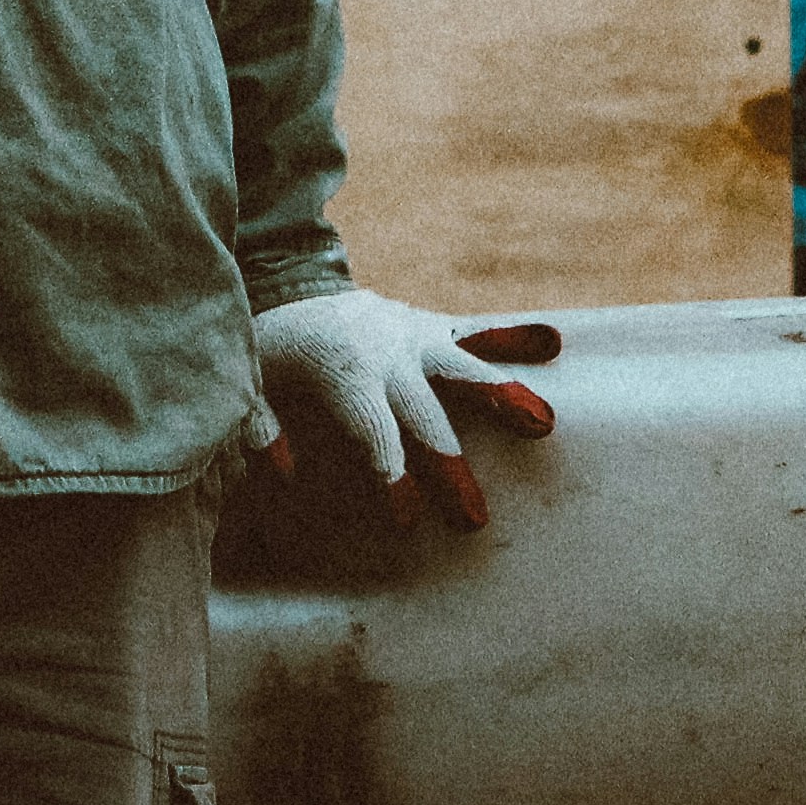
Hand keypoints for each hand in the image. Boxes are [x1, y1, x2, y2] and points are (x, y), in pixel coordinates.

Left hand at [246, 287, 561, 530]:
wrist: (290, 282)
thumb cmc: (272, 352)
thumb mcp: (250, 385)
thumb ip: (257, 427)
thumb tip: (282, 470)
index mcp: (342, 373)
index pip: (371, 431)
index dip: (389, 474)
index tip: (406, 521)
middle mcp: (385, 353)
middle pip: (425, 414)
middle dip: (449, 466)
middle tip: (475, 520)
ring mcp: (414, 336)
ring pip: (463, 366)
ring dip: (502, 394)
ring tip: (545, 424)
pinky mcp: (432, 327)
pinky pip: (477, 332)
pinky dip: (514, 336)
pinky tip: (555, 342)